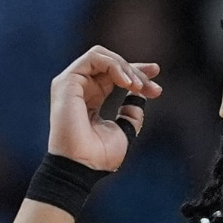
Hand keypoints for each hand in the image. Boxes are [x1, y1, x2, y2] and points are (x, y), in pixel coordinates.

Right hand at [48, 45, 162, 170]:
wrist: (83, 165)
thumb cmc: (99, 155)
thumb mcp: (124, 130)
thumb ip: (131, 113)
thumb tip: (139, 97)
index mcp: (90, 98)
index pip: (113, 74)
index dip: (135, 70)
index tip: (156, 72)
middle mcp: (80, 88)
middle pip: (110, 63)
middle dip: (136, 71)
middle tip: (153, 89)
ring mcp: (71, 83)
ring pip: (103, 57)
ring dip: (126, 68)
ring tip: (137, 86)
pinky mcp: (67, 81)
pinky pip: (94, 58)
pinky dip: (114, 65)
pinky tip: (126, 82)